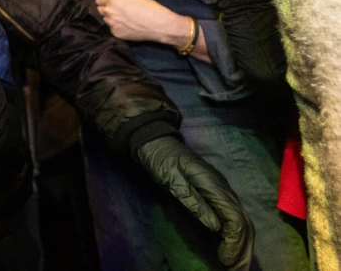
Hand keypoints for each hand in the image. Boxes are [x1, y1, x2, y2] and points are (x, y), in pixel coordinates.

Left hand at [96, 0, 181, 43]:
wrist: (157, 24)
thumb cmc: (149, 7)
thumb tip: (112, 1)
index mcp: (113, 0)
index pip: (98, 0)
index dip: (102, 1)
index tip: (106, 2)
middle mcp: (109, 11)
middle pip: (99, 10)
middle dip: (105, 9)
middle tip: (115, 11)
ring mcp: (112, 24)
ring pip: (105, 20)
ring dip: (111, 19)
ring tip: (123, 19)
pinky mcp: (116, 33)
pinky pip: (112, 29)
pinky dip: (117, 27)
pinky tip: (127, 26)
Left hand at [137, 136, 253, 270]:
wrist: (158, 142)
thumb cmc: (162, 160)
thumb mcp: (171, 180)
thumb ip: (193, 201)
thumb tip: (215, 227)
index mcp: (214, 185)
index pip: (234, 218)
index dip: (234, 242)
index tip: (227, 260)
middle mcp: (224, 188)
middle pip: (243, 222)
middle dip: (243, 248)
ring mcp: (222, 191)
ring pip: (241, 221)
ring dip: (241, 245)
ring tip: (236, 265)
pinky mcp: (217, 194)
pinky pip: (232, 217)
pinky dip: (234, 236)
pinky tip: (229, 249)